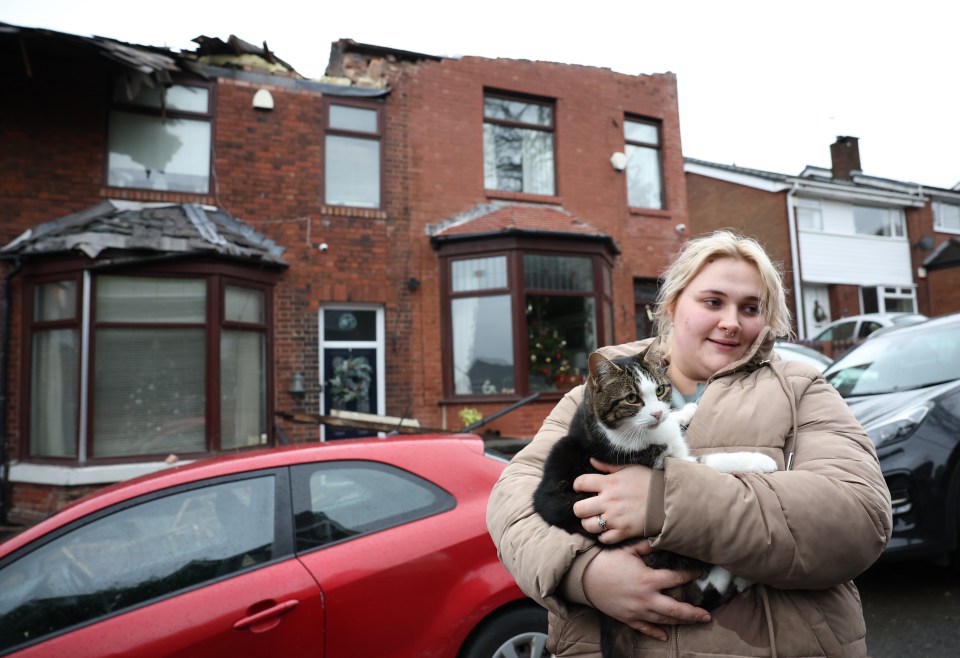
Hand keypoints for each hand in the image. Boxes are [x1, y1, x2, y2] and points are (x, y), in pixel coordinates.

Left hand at [572, 459, 652, 543]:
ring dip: (589, 523)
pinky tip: (606, 530)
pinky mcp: (624, 531)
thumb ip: (608, 466)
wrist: (669, 498)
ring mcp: (616, 518)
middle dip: (580, 508)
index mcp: (609, 483)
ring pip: (588, 526)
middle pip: (579, 509)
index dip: (577, 485)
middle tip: (586, 508)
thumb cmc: (650, 481)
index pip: (581, 483)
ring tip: (595, 519)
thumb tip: (591, 460)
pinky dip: (603, 536)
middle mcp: (609, 501)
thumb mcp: (629, 468)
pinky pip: (604, 539)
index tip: (581, 488)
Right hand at [583, 540, 710, 640]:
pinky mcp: (628, 618)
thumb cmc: (607, 561)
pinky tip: (666, 635)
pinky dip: (656, 633)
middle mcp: (646, 599)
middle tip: (707, 615)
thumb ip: (647, 546)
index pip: (676, 579)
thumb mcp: (628, 550)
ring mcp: (638, 611)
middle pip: (676, 609)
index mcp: (648, 580)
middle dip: (693, 613)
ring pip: (664, 620)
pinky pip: (645, 629)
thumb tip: (662, 538)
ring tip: (692, 622)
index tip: (699, 573)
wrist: (585, 577)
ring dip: (680, 622)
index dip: (689, 575)